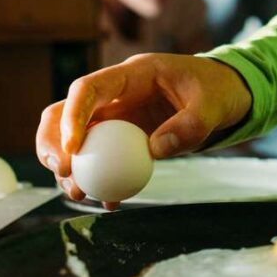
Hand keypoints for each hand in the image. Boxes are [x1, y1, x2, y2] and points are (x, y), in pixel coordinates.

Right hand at [36, 54, 252, 204]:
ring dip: (68, 166)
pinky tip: (108, 201)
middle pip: (64, 112)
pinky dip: (98, 180)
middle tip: (62, 172)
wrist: (224, 95)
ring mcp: (116, 118)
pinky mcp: (123, 139)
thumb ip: (188, 125)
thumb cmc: (216, 91)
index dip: (72, 117)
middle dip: (53, 142)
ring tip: (77, 193)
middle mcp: (115, 95)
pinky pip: (100, 159)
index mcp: (132, 75)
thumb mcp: (212, 105)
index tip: (71, 150)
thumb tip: (154, 150)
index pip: (88, 88)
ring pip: (74, 139)